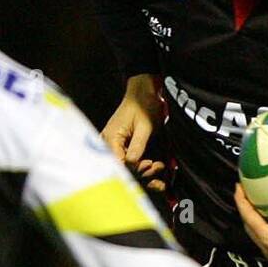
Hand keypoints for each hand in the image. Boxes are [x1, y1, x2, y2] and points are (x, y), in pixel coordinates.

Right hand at [102, 74, 165, 192]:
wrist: (142, 94)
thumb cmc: (143, 105)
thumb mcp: (144, 126)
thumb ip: (137, 146)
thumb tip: (132, 164)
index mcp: (111, 139)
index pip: (118, 163)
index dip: (134, 169)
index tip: (149, 165)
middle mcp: (108, 146)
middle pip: (122, 169)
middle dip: (141, 172)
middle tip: (157, 166)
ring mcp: (114, 148)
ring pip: (127, 169)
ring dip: (144, 172)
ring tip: (159, 166)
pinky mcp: (122, 149)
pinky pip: (129, 163)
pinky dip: (142, 169)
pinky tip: (154, 172)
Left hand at [234, 178, 267, 266]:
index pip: (247, 217)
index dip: (241, 201)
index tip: (238, 187)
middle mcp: (267, 248)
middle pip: (249, 226)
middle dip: (245, 210)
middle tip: (247, 195)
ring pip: (258, 234)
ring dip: (255, 220)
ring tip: (259, 206)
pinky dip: (266, 228)